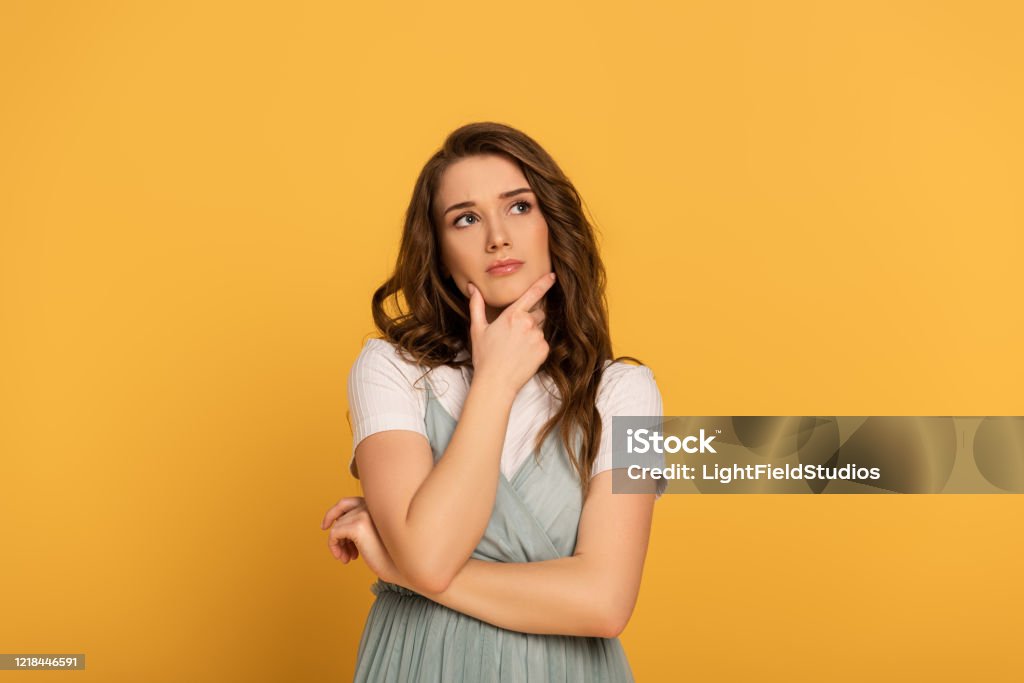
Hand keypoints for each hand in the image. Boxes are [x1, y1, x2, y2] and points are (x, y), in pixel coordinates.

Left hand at [321, 496, 403, 585]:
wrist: (404, 566)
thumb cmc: (392, 555)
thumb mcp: (375, 534)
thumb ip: (360, 524)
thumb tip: (335, 524)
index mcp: (377, 505)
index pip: (348, 502)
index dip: (334, 512)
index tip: (325, 526)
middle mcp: (371, 505)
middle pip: (340, 512)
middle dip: (335, 529)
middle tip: (335, 547)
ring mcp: (364, 513)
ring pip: (337, 526)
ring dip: (338, 544)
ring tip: (347, 558)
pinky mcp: (358, 525)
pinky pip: (334, 534)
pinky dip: (334, 547)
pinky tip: (345, 558)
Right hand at [467, 271, 554, 395]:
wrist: (496, 382)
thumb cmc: (485, 356)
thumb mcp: (477, 329)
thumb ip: (477, 305)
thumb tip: (472, 288)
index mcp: (512, 315)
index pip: (532, 294)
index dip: (544, 283)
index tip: (552, 276)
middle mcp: (528, 323)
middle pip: (537, 314)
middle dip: (530, 320)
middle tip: (515, 336)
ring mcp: (538, 337)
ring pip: (540, 329)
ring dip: (532, 334)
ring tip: (517, 348)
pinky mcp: (544, 350)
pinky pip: (543, 343)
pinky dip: (536, 347)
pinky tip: (523, 356)